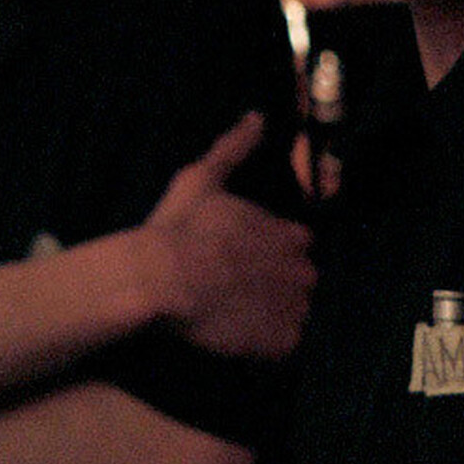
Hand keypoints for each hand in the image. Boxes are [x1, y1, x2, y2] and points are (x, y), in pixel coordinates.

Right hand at [140, 112, 316, 358]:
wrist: (160, 278)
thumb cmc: (178, 229)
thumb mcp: (200, 179)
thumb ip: (233, 150)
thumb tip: (258, 116)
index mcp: (289, 235)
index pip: (297, 245)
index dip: (270, 251)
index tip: (241, 256)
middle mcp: (302, 272)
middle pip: (299, 281)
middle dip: (275, 283)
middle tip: (234, 288)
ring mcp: (294, 310)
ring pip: (292, 314)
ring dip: (270, 314)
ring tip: (232, 314)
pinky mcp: (282, 343)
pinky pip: (283, 346)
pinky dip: (265, 344)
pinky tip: (235, 335)